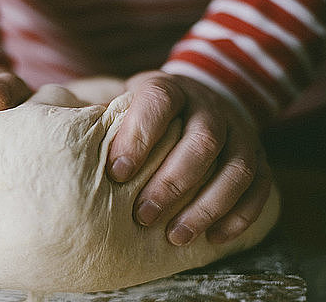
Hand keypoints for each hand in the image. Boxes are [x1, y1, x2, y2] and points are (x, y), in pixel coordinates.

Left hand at [107, 71, 271, 245]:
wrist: (198, 101)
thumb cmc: (146, 113)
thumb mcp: (124, 102)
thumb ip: (102, 117)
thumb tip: (65, 138)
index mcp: (171, 88)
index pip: (159, 101)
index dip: (139, 135)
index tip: (117, 172)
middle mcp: (210, 106)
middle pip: (202, 140)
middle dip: (172, 182)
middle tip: (143, 215)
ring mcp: (240, 131)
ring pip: (236, 168)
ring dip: (207, 206)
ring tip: (175, 236)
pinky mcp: (258, 157)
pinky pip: (260, 186)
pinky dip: (240, 215)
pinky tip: (215, 238)